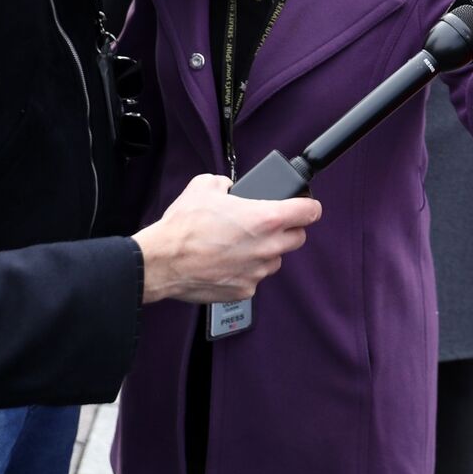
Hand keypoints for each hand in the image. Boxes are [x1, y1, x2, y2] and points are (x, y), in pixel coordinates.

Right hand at [135, 175, 321, 304]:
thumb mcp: (204, 186)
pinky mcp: (245, 290)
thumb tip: (229, 188)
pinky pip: (255, 277)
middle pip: (298, 238)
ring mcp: (257, 271)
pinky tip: (226, 261)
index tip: (306, 206)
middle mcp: (267, 247)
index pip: (309, 212)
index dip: (308, 206)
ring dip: (266, 251)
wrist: (163, 262)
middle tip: (268, 224)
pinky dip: (246, 270)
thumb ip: (225, 183)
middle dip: (287, 229)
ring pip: (276, 259)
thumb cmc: (184, 227)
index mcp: (265, 218)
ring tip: (240, 243)